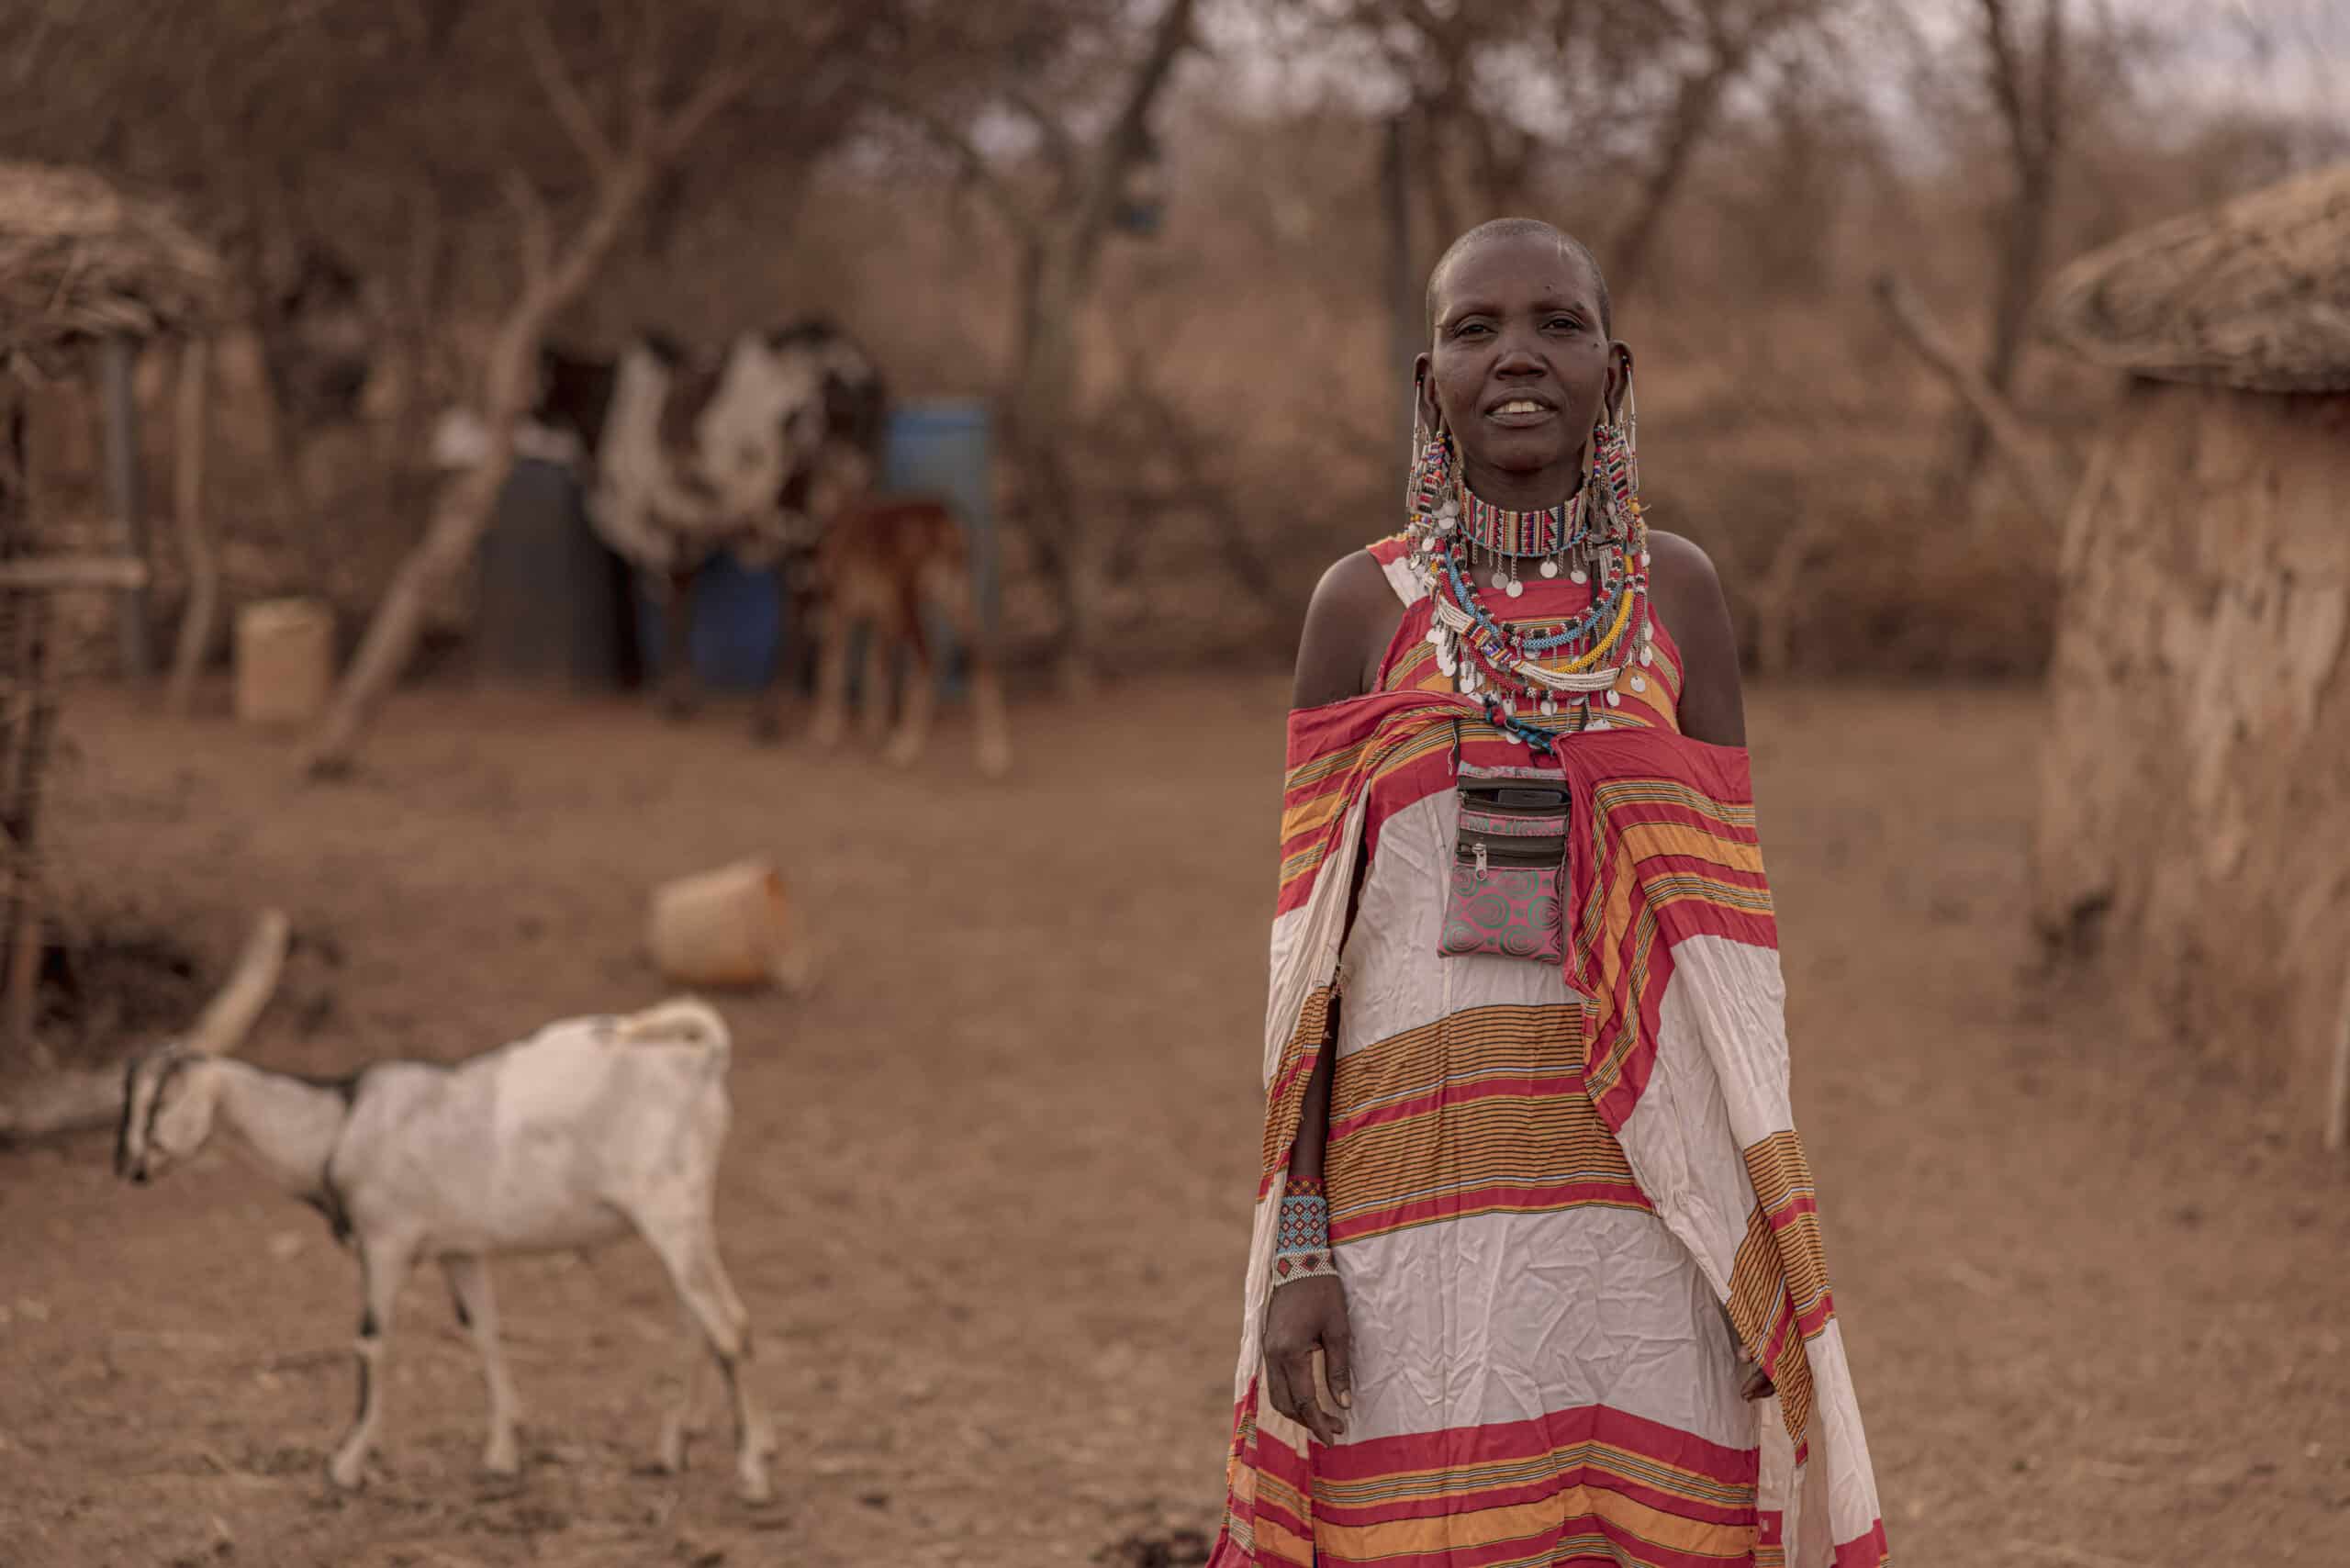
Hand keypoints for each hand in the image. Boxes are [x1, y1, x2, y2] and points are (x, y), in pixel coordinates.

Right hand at [1262, 1275, 1353, 1444]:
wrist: (1298, 1260)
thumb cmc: (1323, 1292)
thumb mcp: (1338, 1329)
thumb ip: (1339, 1369)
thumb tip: (1344, 1403)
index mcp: (1290, 1353)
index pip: (1303, 1401)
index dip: (1319, 1423)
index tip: (1335, 1437)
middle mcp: (1273, 1356)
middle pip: (1285, 1404)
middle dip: (1309, 1422)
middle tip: (1335, 1429)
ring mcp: (1267, 1350)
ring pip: (1276, 1395)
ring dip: (1298, 1411)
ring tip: (1323, 1417)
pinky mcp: (1269, 1345)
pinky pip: (1275, 1381)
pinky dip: (1290, 1396)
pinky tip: (1307, 1398)